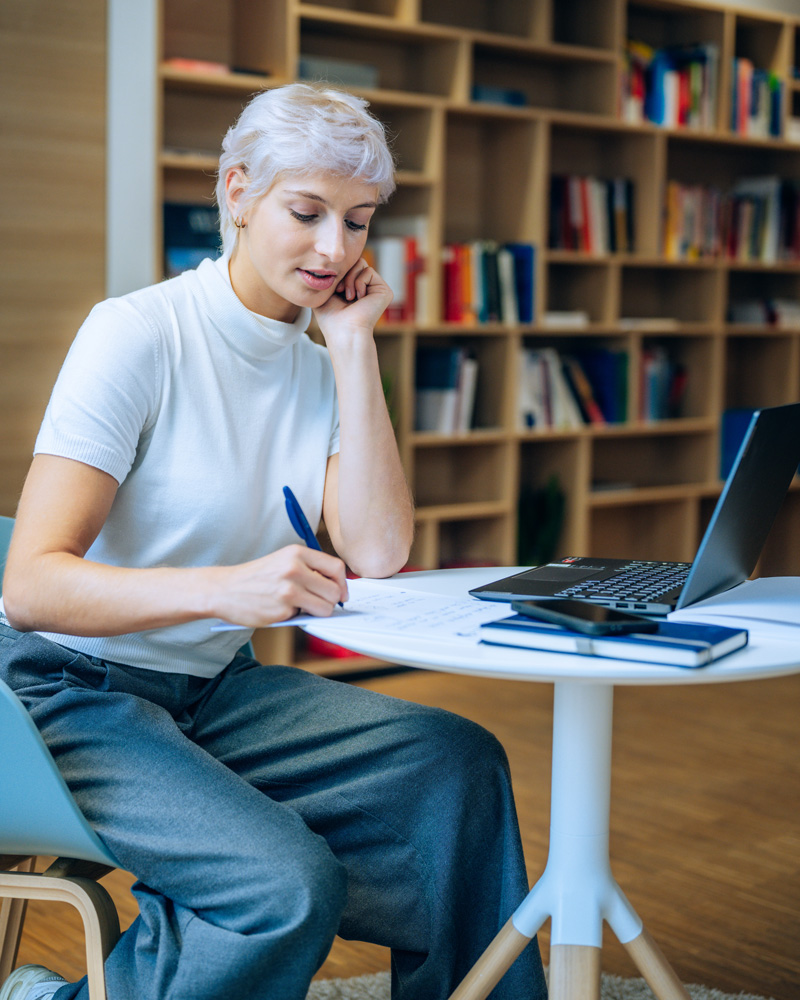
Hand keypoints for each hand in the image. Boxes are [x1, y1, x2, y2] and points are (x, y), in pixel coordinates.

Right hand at [214, 545, 348, 627]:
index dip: (343, 583)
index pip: (336, 567)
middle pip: (334, 590)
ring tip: (303, 608)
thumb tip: (337, 588)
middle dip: (332, 601)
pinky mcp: (282, 609)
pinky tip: (283, 611)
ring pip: (326, 607)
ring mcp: (289, 589)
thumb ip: (308, 569)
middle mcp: (295, 568)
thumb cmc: (255, 578)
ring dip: (319, 612)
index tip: (341, 593)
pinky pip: (306, 617)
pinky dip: (299, 617)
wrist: (224, 589)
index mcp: (297, 553)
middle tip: (319, 604)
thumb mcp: (282, 562)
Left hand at [314, 257, 392, 340]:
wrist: (342, 330)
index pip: (346, 265)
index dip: (337, 272)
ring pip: (361, 264)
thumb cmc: (330, 317)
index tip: (333, 290)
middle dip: (343, 274)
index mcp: (354, 288)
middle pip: (353, 261)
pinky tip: (358, 298)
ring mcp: (376, 289)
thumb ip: (327, 275)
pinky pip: (368, 271)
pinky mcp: (384, 290)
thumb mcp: (323, 291)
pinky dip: (358, 283)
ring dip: (350, 279)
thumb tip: (330, 261)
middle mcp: (366, 288)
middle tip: (340, 292)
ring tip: (348, 297)